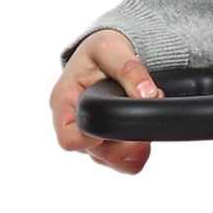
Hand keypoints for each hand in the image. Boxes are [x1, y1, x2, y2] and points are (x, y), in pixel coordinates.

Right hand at [50, 29, 161, 173]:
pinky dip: (141, 151)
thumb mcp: (111, 48)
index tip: (114, 127)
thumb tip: (148, 93)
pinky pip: (127, 164)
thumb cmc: (101, 51)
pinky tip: (146, 131)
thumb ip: (128, 69)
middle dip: (127, 138)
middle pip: (97, 154)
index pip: (68, 138)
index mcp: (64, 103)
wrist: (109, 55)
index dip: (91, 140)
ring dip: (136, 144)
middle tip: (145, 110)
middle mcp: (74, 127)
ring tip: (145, 116)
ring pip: (115, 162)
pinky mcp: (109, 145)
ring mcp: (92, 140)